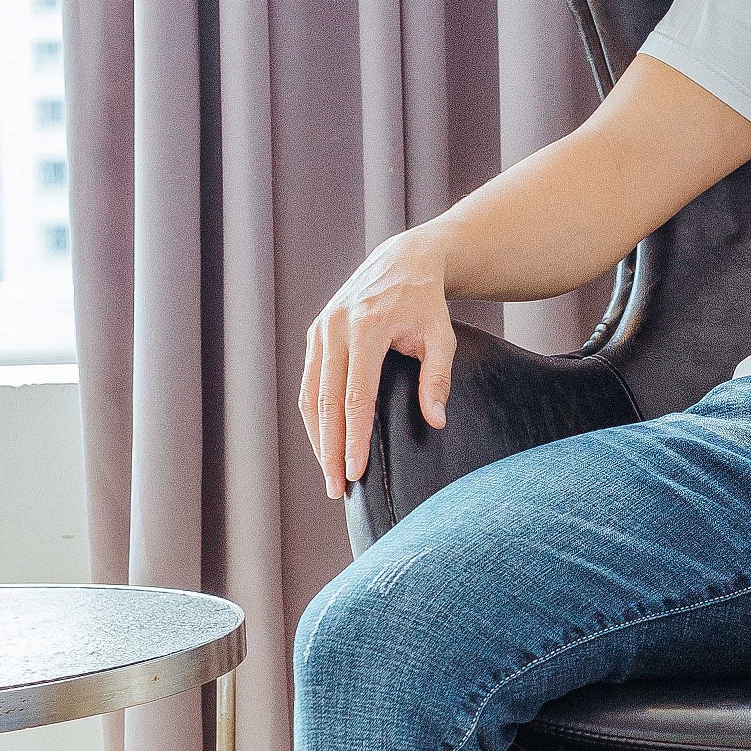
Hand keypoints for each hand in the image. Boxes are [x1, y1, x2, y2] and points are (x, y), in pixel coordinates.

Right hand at [300, 224, 455, 499]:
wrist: (402, 261)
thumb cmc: (426, 304)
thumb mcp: (442, 338)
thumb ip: (437, 379)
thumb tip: (436, 422)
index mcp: (366, 327)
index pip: (357, 395)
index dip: (355, 437)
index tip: (357, 472)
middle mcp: (335, 328)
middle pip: (326, 402)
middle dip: (330, 449)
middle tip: (337, 489)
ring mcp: (320, 331)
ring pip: (310, 396)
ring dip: (318, 438)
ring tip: (330, 475)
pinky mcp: (315, 336)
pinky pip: (308, 384)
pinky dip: (314, 418)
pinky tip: (325, 445)